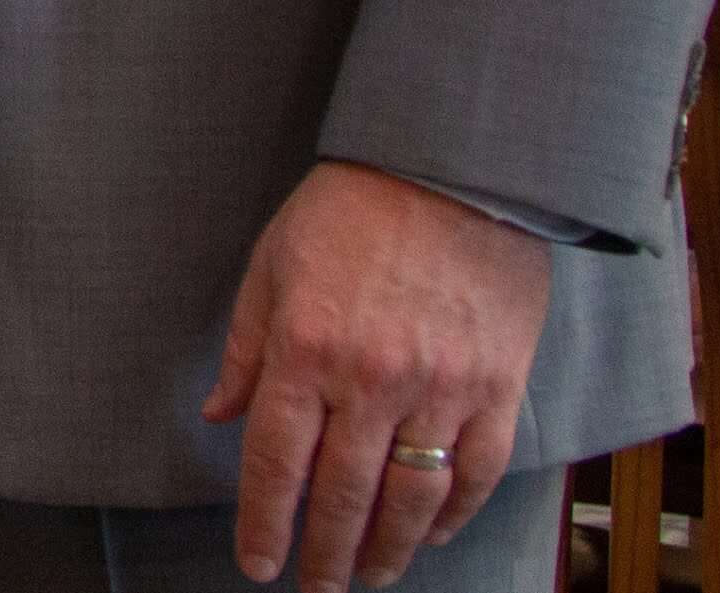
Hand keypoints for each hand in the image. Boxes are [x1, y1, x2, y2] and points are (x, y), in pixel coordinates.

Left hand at [200, 160, 548, 589]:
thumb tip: (220, 417)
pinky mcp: (500, 387)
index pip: (276, 460)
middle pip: (343, 494)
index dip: (264, 521)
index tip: (258, 563)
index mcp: (307, 348)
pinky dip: (454, 514)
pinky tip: (432, 535)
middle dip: (324, 553)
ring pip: (413, 497)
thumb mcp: (272, 265)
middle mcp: (372, 378)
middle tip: (314, 586)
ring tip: (368, 574)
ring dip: (388, 548)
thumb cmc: (349, 210)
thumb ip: (248, 349)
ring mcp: (442, 387)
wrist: (452, 169)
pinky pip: (477, 471)